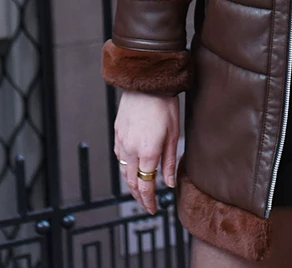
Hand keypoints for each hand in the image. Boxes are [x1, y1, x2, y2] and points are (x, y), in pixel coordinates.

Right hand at [114, 91, 179, 214]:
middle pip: (131, 182)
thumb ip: (169, 161)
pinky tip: (131, 167)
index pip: (145, 185)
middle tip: (146, 204)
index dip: (148, 201)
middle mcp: (131, 149)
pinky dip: (125, 167)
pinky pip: (119, 156)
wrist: (146, 81)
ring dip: (131, 183)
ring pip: (123, 171)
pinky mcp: (117, 133)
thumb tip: (169, 182)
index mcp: (147, 152)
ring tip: (140, 189)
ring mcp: (121, 141)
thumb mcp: (174, 133)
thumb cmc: (164, 104)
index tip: (152, 208)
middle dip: (139, 196)